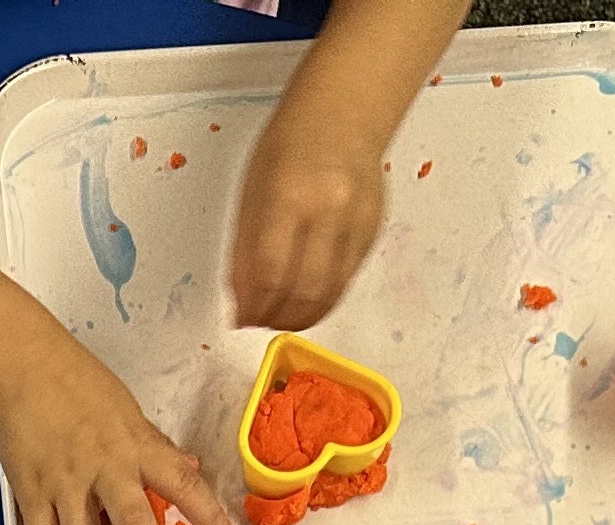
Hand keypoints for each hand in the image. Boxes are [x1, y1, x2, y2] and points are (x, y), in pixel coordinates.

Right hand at [0, 339, 236, 524]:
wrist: (22, 368)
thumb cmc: (77, 383)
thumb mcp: (129, 411)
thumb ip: (157, 447)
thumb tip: (190, 466)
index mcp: (135, 446)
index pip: (181, 483)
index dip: (207, 515)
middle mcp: (104, 468)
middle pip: (132, 524)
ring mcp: (65, 484)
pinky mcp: (31, 493)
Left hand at [230, 137, 384, 329]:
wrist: (342, 112)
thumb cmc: (291, 144)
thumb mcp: (251, 192)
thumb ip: (244, 250)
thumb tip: (240, 303)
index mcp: (289, 197)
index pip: (270, 273)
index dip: (255, 307)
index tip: (243, 318)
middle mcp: (328, 210)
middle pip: (304, 290)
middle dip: (278, 318)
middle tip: (262, 322)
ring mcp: (356, 221)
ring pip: (331, 292)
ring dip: (304, 316)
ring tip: (283, 318)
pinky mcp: (373, 230)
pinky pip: (347, 278)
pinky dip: (325, 297)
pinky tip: (308, 297)